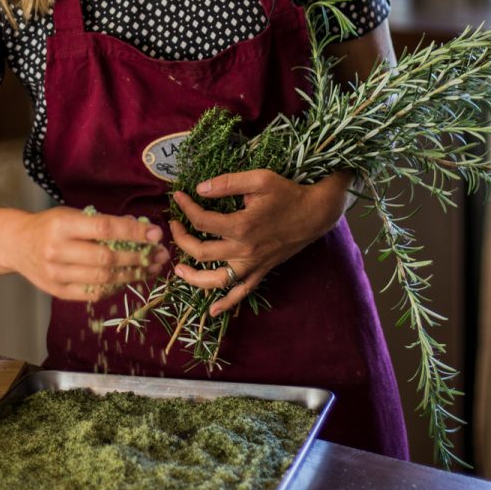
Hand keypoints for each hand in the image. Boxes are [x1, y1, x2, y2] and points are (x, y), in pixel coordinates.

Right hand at [9, 207, 167, 301]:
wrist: (15, 244)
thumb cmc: (49, 226)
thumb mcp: (72, 214)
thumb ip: (102, 222)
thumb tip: (141, 230)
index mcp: (62, 225)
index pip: (105, 229)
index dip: (134, 233)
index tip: (156, 234)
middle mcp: (57, 250)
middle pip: (107, 258)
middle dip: (139, 257)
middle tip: (160, 255)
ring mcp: (56, 274)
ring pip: (103, 279)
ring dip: (133, 275)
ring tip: (151, 268)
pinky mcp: (57, 292)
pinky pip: (93, 293)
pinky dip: (115, 287)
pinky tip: (129, 279)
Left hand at [169, 170, 350, 315]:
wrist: (316, 213)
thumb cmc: (288, 194)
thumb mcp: (260, 179)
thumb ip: (228, 183)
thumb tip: (200, 189)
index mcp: (241, 226)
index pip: (201, 221)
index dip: (185, 209)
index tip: (178, 197)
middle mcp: (244, 250)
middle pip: (200, 252)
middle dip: (181, 238)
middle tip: (174, 224)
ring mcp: (252, 264)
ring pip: (215, 280)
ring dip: (193, 277)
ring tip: (178, 268)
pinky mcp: (261, 271)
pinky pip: (241, 292)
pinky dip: (226, 303)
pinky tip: (213, 310)